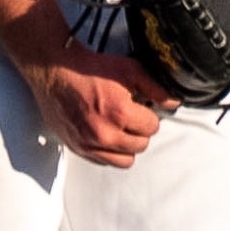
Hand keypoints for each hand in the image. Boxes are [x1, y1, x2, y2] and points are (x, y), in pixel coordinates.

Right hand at [25, 45, 180, 168]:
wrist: (56, 72)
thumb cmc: (91, 69)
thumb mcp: (128, 69)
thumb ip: (154, 88)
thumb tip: (173, 103)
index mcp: (120, 113)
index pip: (152, 127)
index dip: (150, 115)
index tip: (142, 108)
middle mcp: (105, 134)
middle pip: (141, 145)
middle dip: (140, 131)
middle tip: (131, 116)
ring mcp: (90, 144)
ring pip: (125, 160)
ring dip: (127, 146)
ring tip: (120, 129)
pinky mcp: (77, 148)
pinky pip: (104, 162)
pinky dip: (109, 152)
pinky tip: (106, 134)